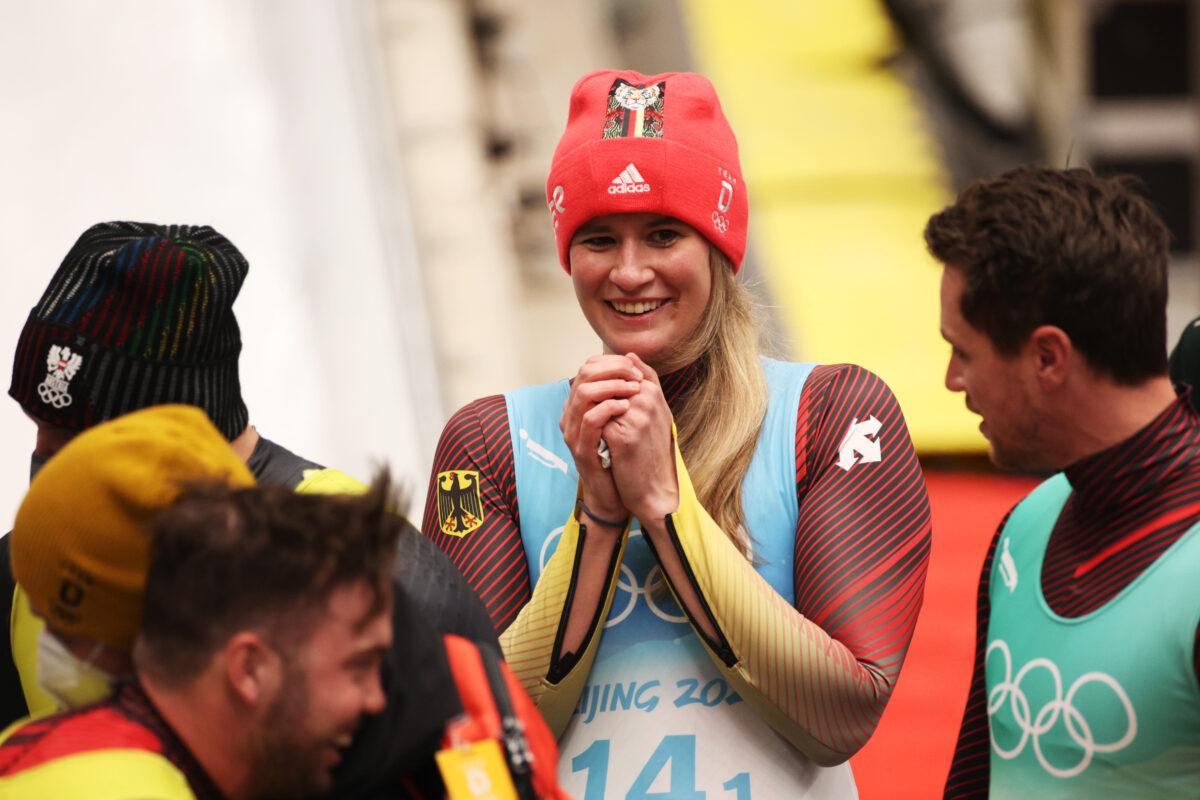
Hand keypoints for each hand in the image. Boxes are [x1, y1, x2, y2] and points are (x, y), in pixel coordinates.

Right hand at [560, 354, 641, 525]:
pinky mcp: (581, 449)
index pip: (588, 369)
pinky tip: (627, 407)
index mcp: (579, 405)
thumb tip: (634, 357)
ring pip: (585, 394)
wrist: (616, 493)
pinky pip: (591, 420)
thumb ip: (627, 388)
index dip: (611, 362)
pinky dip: (609, 408)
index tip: (635, 367)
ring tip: (635, 389)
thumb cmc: (621, 454)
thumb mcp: (625, 416)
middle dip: (613, 369)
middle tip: (636, 375)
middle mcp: (571, 416)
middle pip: (584, 375)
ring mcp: (573, 433)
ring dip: (613, 386)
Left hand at [603, 353, 678, 520]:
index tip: (601, 399)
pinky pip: (596, 422)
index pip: (619, 370)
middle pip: (606, 384)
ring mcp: (636, 416)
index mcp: (654, 390)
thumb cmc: (652, 448)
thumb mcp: (655, 410)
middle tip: (600, 418)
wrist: (654, 488)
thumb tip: (630, 354)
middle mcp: (647, 399)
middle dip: (596, 397)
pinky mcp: (623, 436)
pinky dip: (594, 431)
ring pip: (598, 402)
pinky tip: (602, 443)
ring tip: (601, 431)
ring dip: (593, 414)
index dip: (604, 382)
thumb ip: (646, 379)